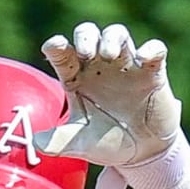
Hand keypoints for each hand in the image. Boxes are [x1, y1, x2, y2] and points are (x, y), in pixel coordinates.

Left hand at [34, 23, 182, 188]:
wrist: (142, 154)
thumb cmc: (106, 142)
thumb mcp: (80, 143)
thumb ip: (58, 141)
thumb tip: (35, 142)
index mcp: (76, 78)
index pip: (62, 53)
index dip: (56, 45)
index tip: (54, 45)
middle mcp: (98, 66)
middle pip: (87, 34)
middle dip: (85, 37)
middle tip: (87, 53)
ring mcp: (125, 66)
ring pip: (117, 33)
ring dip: (112, 38)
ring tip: (110, 55)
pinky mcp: (152, 72)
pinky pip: (154, 50)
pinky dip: (151, 49)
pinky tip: (145, 59)